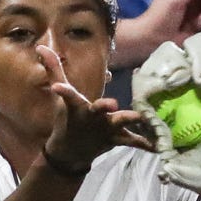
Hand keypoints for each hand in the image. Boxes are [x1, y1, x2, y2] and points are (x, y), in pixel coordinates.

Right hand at [38, 43, 153, 171]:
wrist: (70, 152)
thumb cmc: (67, 119)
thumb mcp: (60, 96)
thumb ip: (54, 70)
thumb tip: (42, 47)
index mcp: (77, 107)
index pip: (68, 96)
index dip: (63, 90)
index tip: (57, 88)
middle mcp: (91, 118)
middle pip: (98, 110)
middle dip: (104, 107)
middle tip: (112, 103)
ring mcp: (105, 130)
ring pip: (119, 124)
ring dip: (130, 120)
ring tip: (143, 117)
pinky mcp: (116, 139)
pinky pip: (133, 141)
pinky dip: (146, 143)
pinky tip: (159, 144)